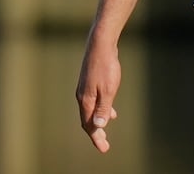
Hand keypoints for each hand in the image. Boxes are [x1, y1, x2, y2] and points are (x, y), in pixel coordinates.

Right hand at [76, 36, 121, 153]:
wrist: (100, 44)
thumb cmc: (106, 66)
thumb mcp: (108, 89)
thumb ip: (103, 108)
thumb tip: (98, 126)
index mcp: (85, 100)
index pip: (89, 125)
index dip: (96, 138)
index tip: (104, 149)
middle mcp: (82, 97)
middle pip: (87, 120)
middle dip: (96, 133)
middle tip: (104, 145)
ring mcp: (85, 89)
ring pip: (90, 111)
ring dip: (98, 122)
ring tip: (106, 131)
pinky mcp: (90, 82)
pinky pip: (94, 102)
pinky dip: (100, 110)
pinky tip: (111, 111)